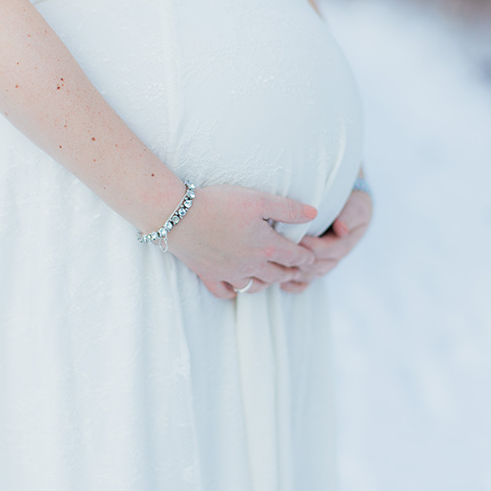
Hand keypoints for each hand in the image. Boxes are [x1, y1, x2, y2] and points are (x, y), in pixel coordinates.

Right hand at [167, 184, 318, 298]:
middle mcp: (250, 266)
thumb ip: (288, 208)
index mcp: (266, 247)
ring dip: (266, 283)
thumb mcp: (258, 199)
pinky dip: (234, 291)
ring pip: (254, 287)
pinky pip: (225, 292)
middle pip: (277, 276)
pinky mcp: (208, 274)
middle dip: (290, 273)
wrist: (177, 215)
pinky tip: (237, 286)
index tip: (311, 258)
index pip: (294, 257)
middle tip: (297, 271)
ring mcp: (228, 273)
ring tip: (271, 278)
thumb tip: (314, 214)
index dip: (306, 257)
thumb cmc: (218, 203)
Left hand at [280, 188, 372, 293]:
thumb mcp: (355, 206)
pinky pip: (305, 282)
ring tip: (280, 264)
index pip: (330, 250)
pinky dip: (294, 286)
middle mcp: (334, 257)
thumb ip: (348, 217)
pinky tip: (282, 284)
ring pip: (310, 275)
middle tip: (284, 252)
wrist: (348, 205)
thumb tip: (342, 229)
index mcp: (345, 242)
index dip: (315, 247)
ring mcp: (323, 263)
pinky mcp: (313, 266)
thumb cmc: (351, 204)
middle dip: (302, 260)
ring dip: (295, 272)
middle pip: (318, 266)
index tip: (300, 239)